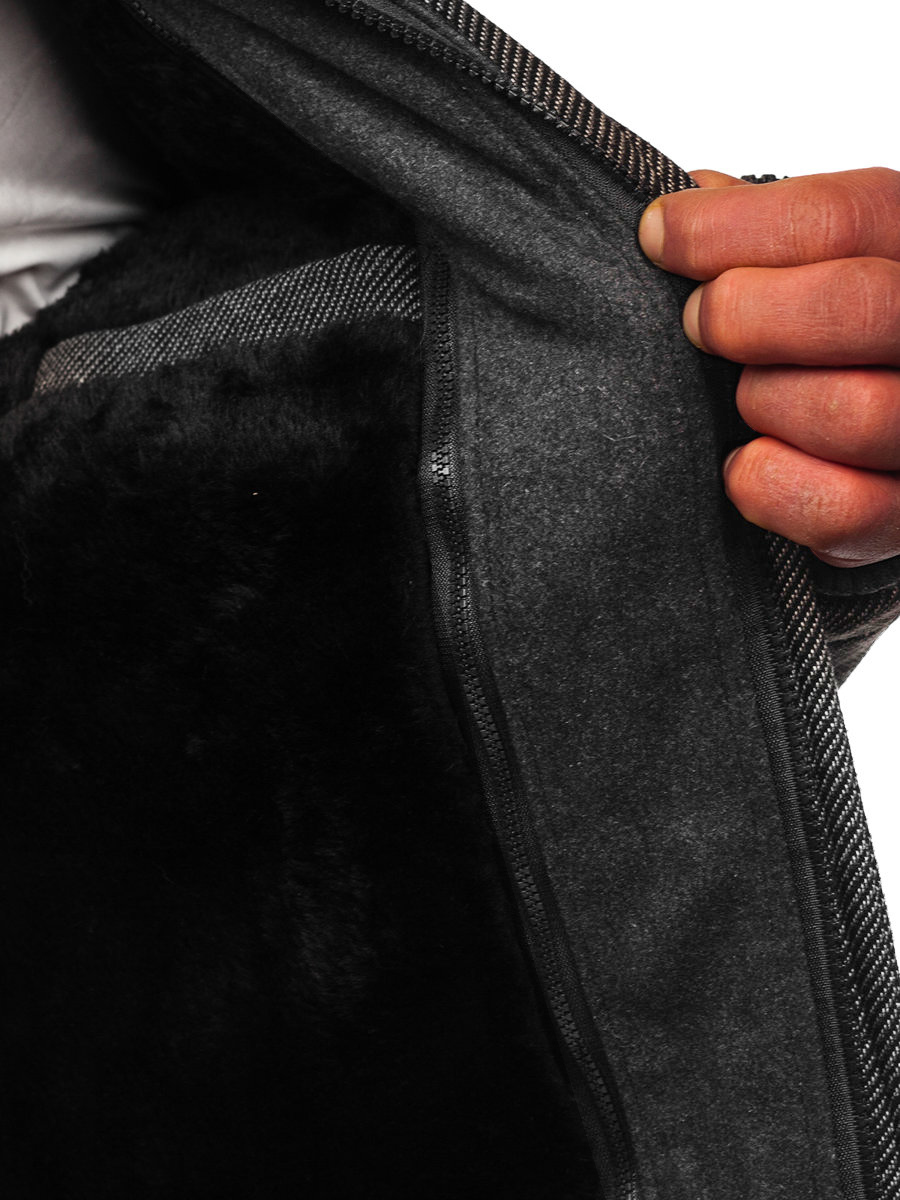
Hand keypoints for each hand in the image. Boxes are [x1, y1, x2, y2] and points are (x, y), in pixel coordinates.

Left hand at [638, 167, 899, 567]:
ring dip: (765, 402)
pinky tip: (746, 465)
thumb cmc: (825, 339)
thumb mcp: (811, 264)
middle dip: (747, 314)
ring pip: (854, 412)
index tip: (657, 236)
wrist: (871, 446)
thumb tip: (684, 201)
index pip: (848, 217)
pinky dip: (769, 486)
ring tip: (743, 399)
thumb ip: (763, 229)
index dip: (734, 226)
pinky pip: (844, 510)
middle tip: (698, 324)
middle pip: (860, 304)